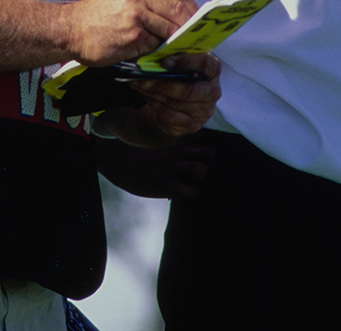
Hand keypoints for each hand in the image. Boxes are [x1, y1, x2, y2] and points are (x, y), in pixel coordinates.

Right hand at [60, 0, 198, 66]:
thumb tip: (177, 20)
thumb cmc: (96, 18)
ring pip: (170, 28)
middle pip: (178, 10)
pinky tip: (158, 57)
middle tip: (195, 40)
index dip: (192, 9)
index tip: (198, 22)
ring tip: (179, 51)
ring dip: (176, 42)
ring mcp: (135, 14)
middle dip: (190, 28)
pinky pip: (155, 44)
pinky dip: (159, 52)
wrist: (68, 29)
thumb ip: (149, 4)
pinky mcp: (131, 35)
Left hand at [94, 52, 221, 147]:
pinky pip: (171, 116)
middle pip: (190, 90)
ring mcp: (205, 110)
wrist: (174, 99)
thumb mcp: (176, 59)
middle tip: (143, 78)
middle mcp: (213, 91)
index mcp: (213, 69)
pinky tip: (146, 96)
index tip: (164, 61)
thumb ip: (171, 53)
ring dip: (155, 94)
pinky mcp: (193, 124)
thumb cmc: (176, 72)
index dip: (185, 62)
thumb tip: (155, 45)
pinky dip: (155, 105)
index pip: (206, 64)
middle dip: (164, 84)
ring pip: (178, 103)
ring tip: (139, 84)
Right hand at [95, 134, 215, 198]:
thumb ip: (181, 150)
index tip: (224, 162)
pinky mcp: (163, 184)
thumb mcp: (164, 145)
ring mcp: (171, 168)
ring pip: (199, 169)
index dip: (219, 153)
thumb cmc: (141, 155)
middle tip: (221, 178)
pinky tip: (193, 197)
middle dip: (218, 166)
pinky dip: (194, 195)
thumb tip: (197, 160)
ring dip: (207, 179)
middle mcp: (178, 153)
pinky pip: (186, 191)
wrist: (116, 160)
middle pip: (210, 155)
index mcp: (180, 144)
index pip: (208, 143)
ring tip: (208, 188)